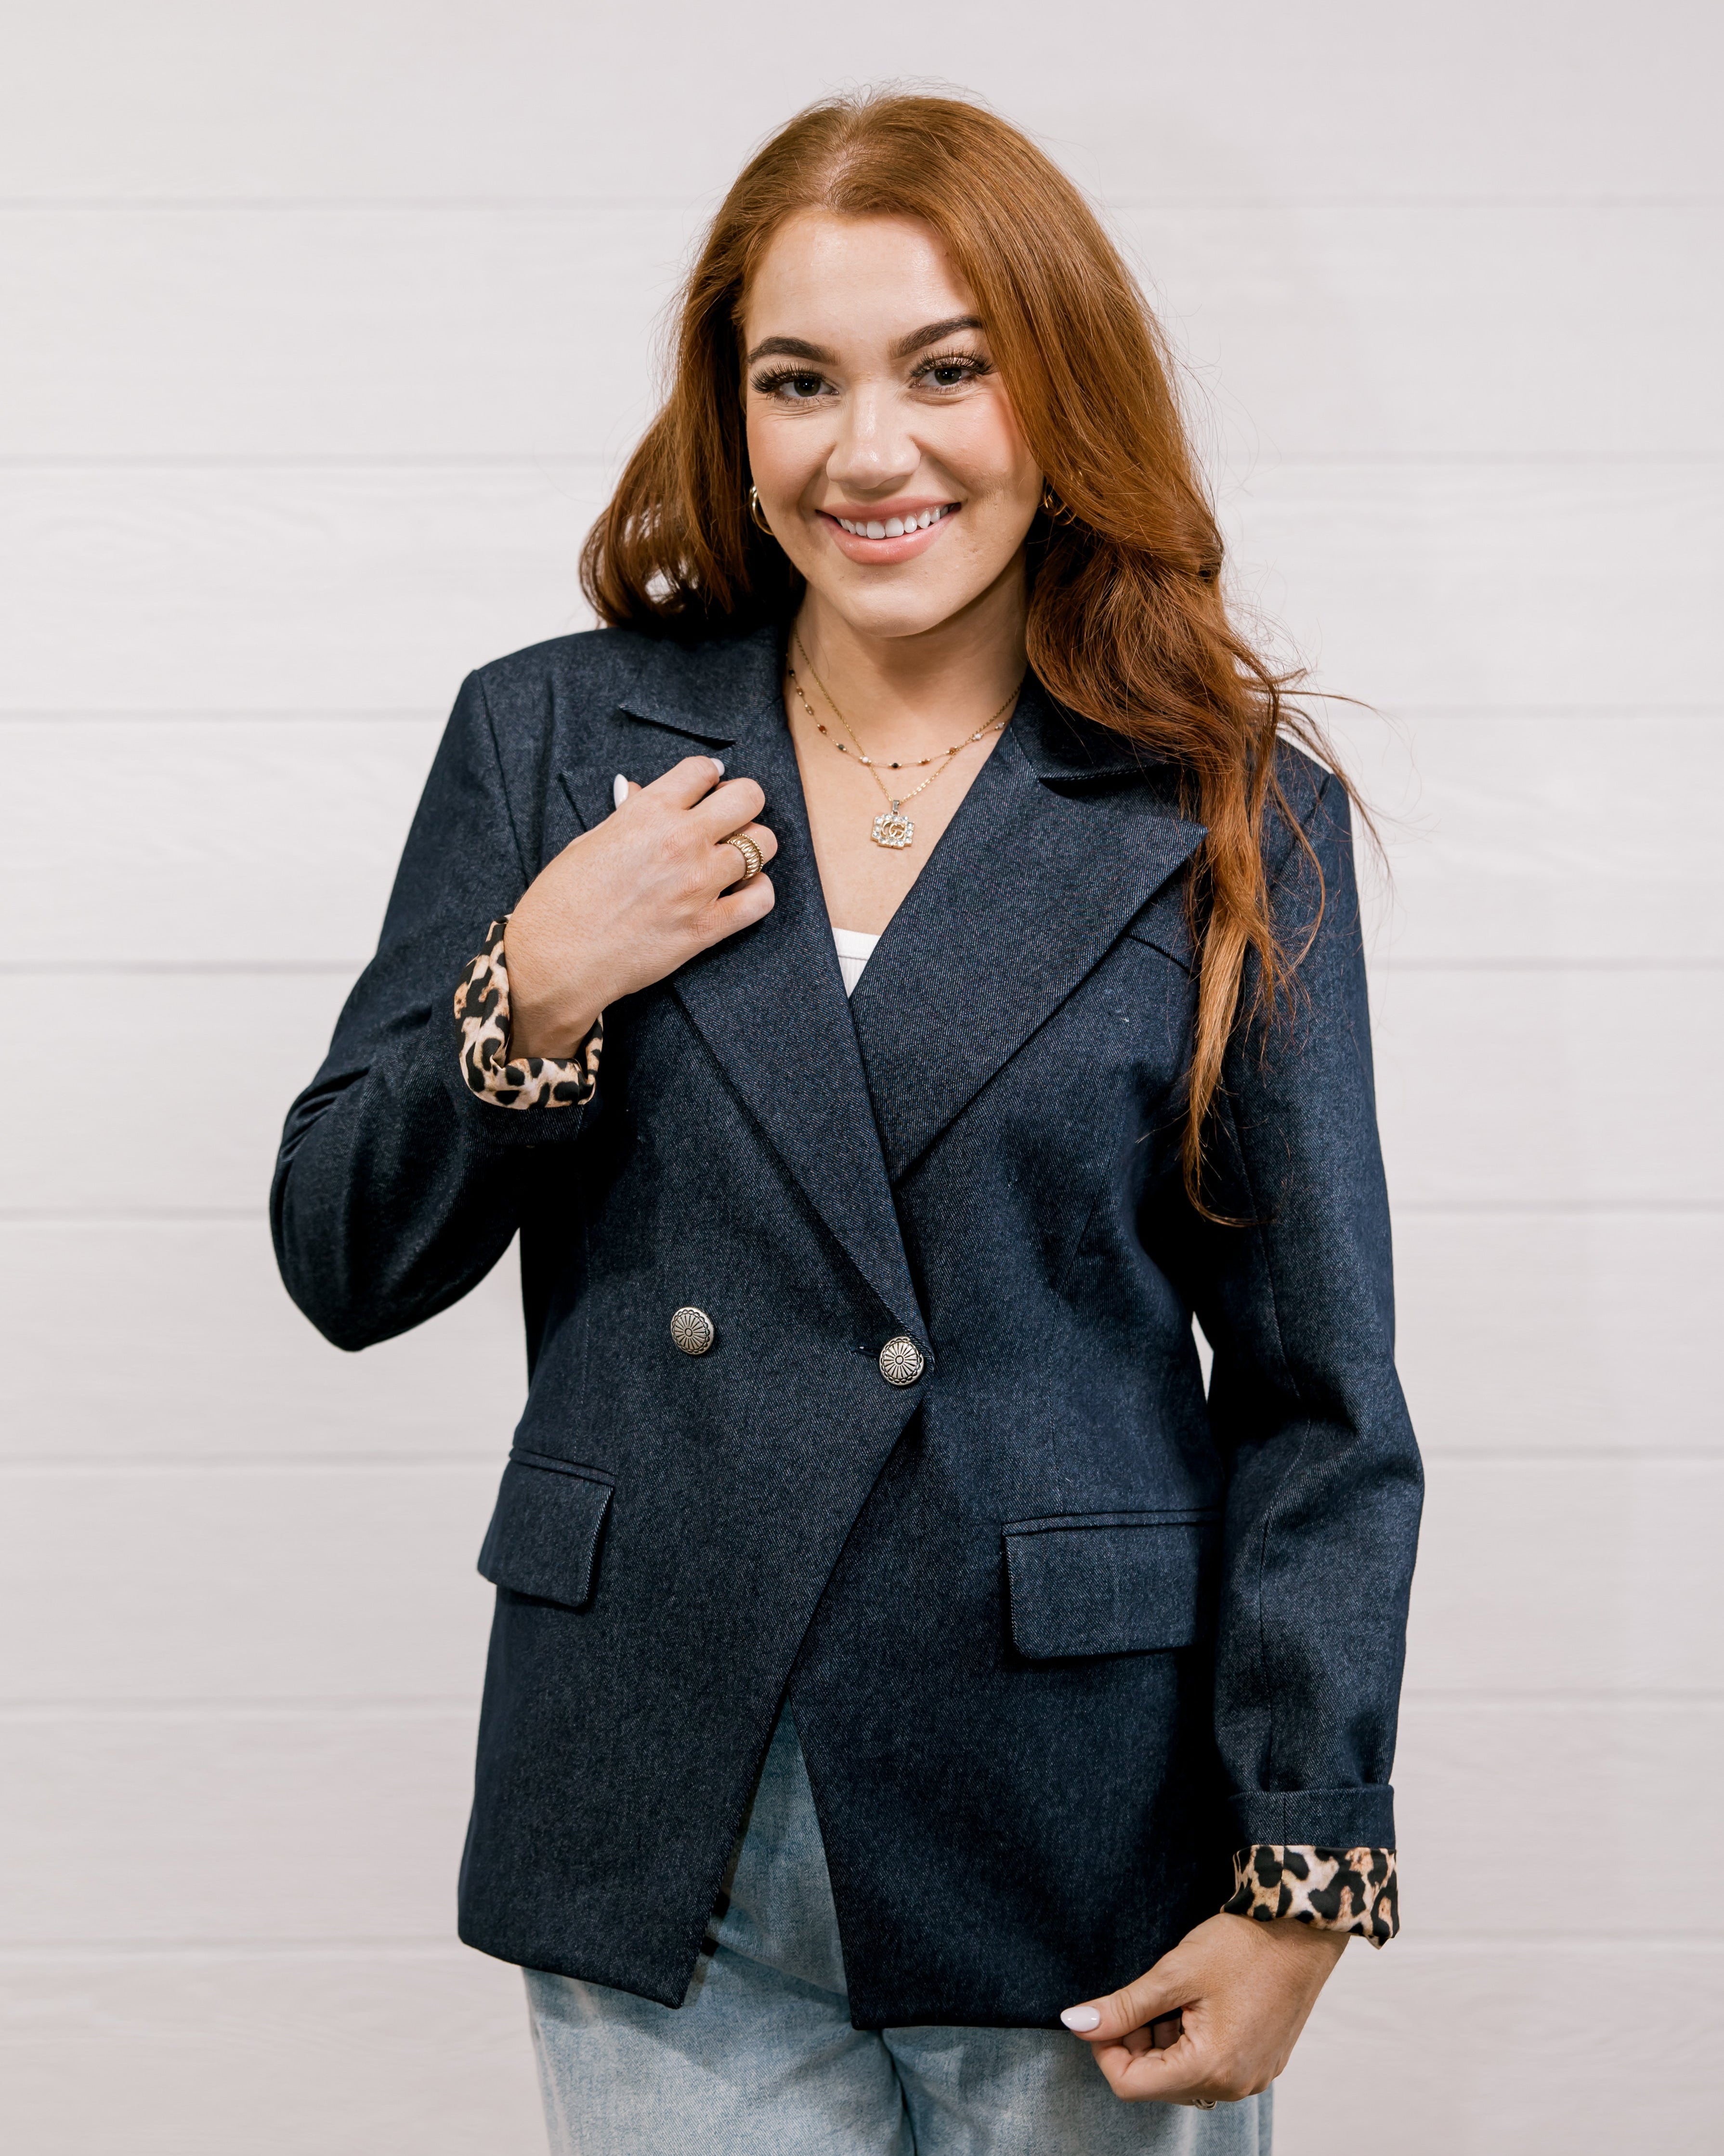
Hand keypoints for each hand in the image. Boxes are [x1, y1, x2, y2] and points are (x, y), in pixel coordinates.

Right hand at [504, 756, 776, 1056]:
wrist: (557, 960)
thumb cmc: (562, 900)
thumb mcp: (589, 841)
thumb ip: (626, 815)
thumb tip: (640, 791)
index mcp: (647, 811)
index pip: (703, 769)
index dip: (709, 778)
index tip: (706, 791)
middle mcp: (680, 840)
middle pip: (749, 797)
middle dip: (743, 804)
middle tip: (729, 820)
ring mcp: (699, 883)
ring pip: (762, 845)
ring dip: (752, 850)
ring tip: (733, 861)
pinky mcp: (707, 926)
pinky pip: (762, 899)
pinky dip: (759, 892)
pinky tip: (742, 893)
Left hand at [1060, 1913, 1346, 2104]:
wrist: (1302, 1931)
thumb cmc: (1243, 1946)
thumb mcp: (1174, 1972)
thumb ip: (1123, 2006)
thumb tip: (1076, 2023)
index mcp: (1211, 2068)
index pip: (1130, 2084)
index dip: (1106, 2048)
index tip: (1106, 2012)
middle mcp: (1233, 2086)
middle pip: (1156, 2083)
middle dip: (1136, 2043)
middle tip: (1140, 1998)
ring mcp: (1250, 2078)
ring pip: (1181, 2075)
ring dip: (1163, 2041)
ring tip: (1172, 1996)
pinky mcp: (1260, 2064)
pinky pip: (1210, 2067)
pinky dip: (1190, 2041)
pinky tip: (1196, 2005)